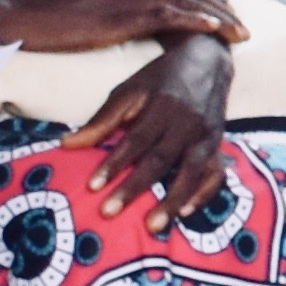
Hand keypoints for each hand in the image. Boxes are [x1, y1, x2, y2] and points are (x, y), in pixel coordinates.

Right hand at [0, 0, 239, 55]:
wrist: (19, 12)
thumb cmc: (41, 11)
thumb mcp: (81, 0)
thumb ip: (105, 1)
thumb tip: (113, 11)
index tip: (218, 8)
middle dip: (216, 5)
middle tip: (240, 22)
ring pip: (187, 0)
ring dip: (219, 15)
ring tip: (241, 30)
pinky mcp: (125, 13)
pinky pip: (172, 14)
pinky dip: (198, 18)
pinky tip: (218, 28)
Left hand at [73, 75, 234, 234]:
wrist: (207, 59)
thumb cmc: (161, 78)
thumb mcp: (129, 90)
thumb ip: (102, 120)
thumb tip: (66, 144)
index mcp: (162, 106)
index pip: (135, 140)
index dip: (114, 164)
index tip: (93, 186)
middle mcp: (188, 122)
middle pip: (160, 160)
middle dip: (134, 188)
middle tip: (109, 212)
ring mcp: (207, 136)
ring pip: (191, 172)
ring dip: (171, 201)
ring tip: (152, 226)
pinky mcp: (219, 146)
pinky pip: (216, 175)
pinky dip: (203, 194)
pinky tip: (184, 212)